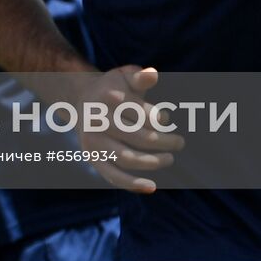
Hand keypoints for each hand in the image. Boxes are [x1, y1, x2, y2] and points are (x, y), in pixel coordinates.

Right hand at [69, 66, 182, 194]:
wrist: (81, 100)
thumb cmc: (113, 88)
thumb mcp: (124, 76)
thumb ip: (139, 77)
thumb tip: (153, 74)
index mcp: (108, 98)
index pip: (142, 114)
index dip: (160, 119)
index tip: (167, 118)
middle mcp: (97, 120)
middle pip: (138, 137)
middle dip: (165, 142)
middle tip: (179, 142)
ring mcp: (93, 141)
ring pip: (128, 158)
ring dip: (153, 162)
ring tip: (169, 158)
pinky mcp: (92, 157)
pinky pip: (113, 175)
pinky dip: (132, 184)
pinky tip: (152, 187)